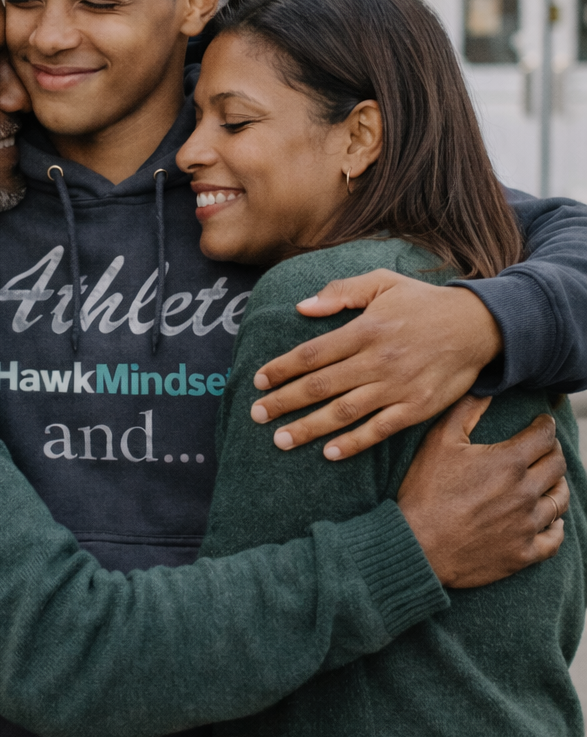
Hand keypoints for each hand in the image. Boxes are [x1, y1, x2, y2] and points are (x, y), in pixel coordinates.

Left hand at [250, 271, 503, 459]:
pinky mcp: (417, 408)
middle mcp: (377, 360)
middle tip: (256, 415)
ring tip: (280, 439)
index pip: (312, 354)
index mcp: (365, 329)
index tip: (258, 381)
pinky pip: (379, 430)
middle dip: (283, 402)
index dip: (281, 369)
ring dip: (308, 428)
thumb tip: (302, 307)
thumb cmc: (424, 303)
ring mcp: (397, 386)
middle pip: (319, 386)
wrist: (479, 325)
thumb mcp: (384, 283)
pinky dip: (353, 443)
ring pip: (343, 412)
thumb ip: (342, 291)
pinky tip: (329, 453)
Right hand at [397, 396, 567, 587]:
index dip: (545, 425)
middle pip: (557, 465)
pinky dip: (556, 526)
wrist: (416, 546)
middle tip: (544, 449)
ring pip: (560, 500)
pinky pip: (555, 538)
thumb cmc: (424, 492)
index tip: (542, 423)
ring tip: (549, 481)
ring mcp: (527, 524)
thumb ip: (466, 410)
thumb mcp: (438, 443)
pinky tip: (550, 520)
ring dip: (557, 485)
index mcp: (508, 462)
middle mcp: (525, 492)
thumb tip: (485, 388)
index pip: (545, 435)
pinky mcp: (523, 553)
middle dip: (552, 451)